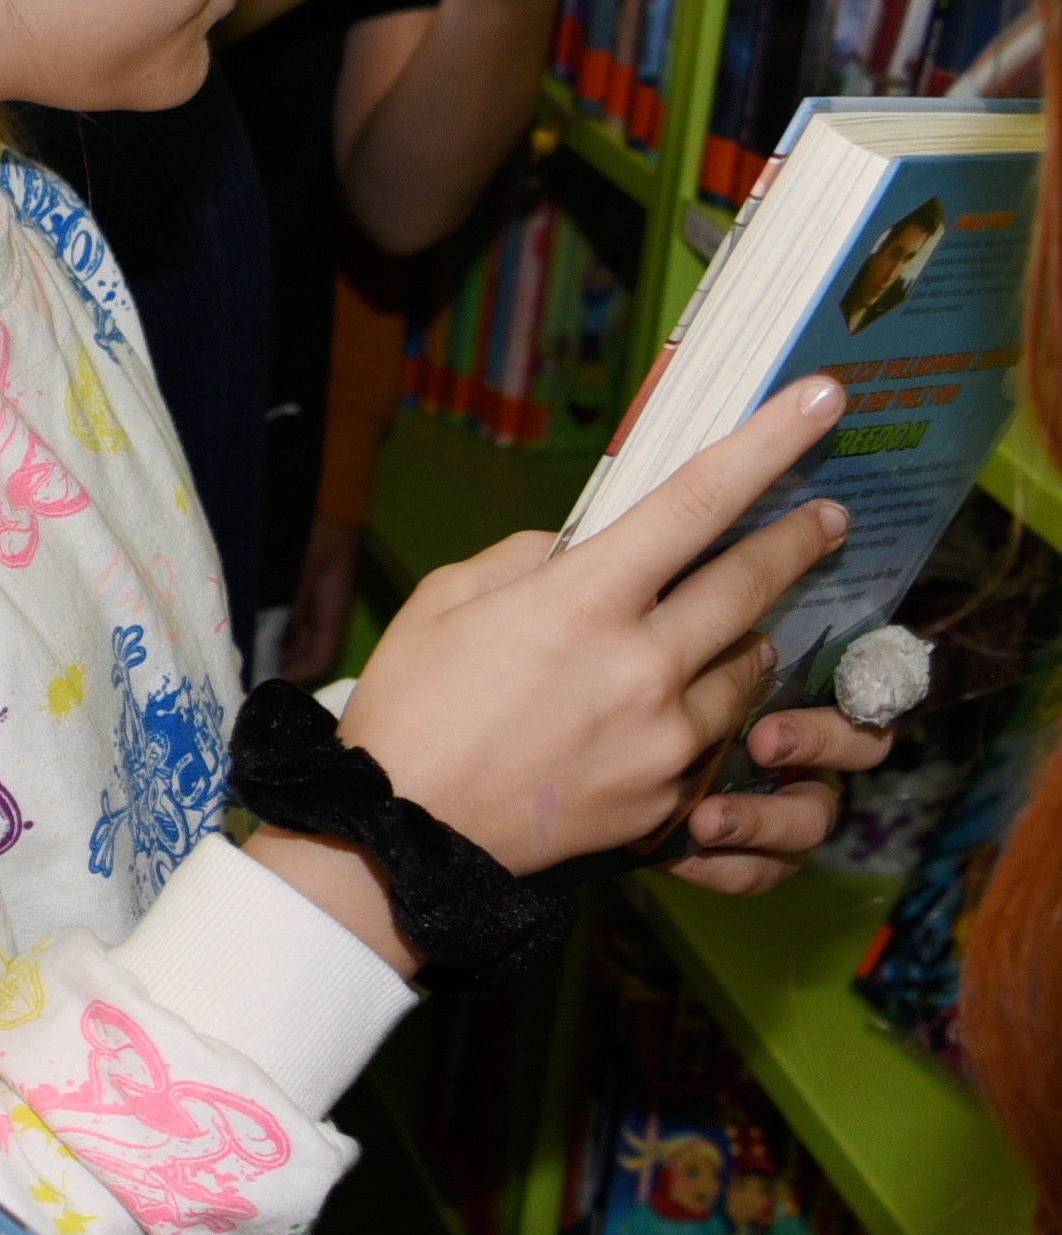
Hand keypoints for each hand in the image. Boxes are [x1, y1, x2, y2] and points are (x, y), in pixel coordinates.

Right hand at [271, 378, 850, 953]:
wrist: (406, 833)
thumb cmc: (413, 704)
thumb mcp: (449, 600)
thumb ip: (529, 559)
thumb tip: (585, 549)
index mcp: (583, 601)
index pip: (695, 503)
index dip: (767, 445)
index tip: (822, 402)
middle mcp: (643, 664)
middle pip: (752, 584)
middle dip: (799, 542)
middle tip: (828, 518)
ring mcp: (667, 737)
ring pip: (748, 666)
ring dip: (748, 636)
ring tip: (734, 627)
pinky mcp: (671, 796)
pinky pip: (716, 738)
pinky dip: (707, 711)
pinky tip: (676, 708)